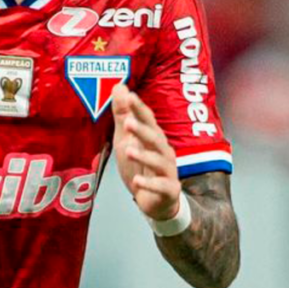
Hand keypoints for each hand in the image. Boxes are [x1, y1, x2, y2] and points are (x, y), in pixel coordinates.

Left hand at [111, 84, 181, 220]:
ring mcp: (167, 171)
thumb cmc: (141, 167)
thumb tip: (119, 86)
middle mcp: (163, 151)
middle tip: (128, 122)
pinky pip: (160, 186)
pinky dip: (149, 184)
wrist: (157, 202)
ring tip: (128, 150)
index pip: (147, 119)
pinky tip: (137, 181)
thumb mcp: (126, 140)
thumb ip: (123, 115)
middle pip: (154, 138)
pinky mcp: (168, 190)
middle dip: (142, 129)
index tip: (129, 96)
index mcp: (153, 137)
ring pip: (158, 160)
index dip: (138, 108)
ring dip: (143, 155)